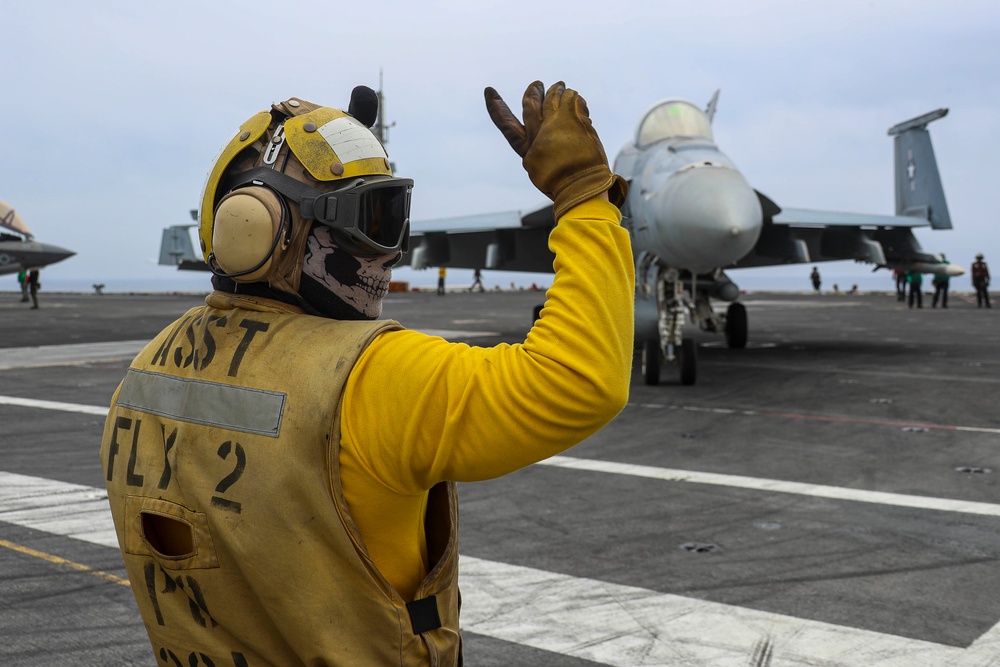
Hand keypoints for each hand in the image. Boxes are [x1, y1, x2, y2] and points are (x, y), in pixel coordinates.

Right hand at [484, 81, 626, 219]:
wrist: (582, 187)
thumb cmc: (560, 183)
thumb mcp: (540, 168)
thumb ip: (538, 149)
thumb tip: (537, 135)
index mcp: (527, 150)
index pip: (507, 125)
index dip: (497, 108)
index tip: (489, 91)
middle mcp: (539, 136)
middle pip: (532, 107)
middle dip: (534, 93)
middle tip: (537, 84)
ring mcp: (559, 127)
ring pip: (553, 100)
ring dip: (556, 90)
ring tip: (560, 85)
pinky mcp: (577, 123)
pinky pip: (573, 103)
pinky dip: (574, 98)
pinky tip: (576, 97)